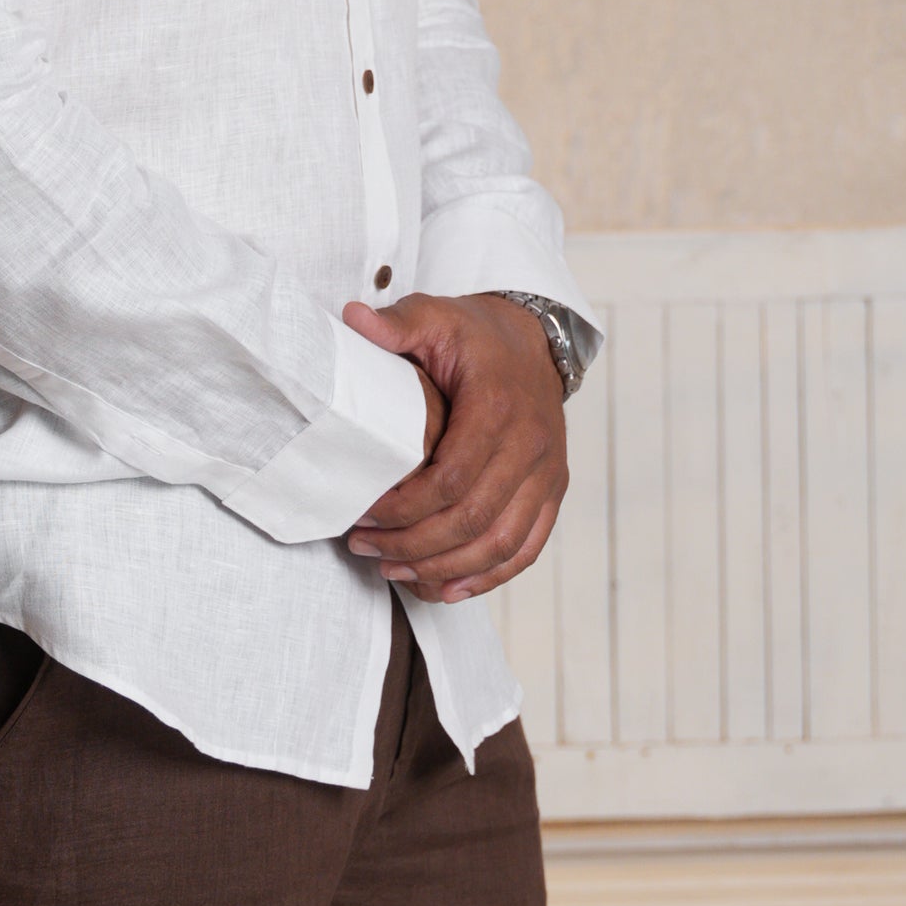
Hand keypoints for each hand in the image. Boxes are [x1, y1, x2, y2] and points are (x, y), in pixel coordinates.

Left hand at [343, 291, 567, 604]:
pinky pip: (527, 549)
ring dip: (444, 569)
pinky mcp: (553, 490)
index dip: (404, 507)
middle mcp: (531, 445)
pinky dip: (488, 577)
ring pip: (500, 544)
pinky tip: (446, 589)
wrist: (533, 340)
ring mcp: (547, 472)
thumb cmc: (476, 335)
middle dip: (414, 544)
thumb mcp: (435, 316)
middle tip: (365, 547)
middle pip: (472, 520)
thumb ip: (396, 323)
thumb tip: (351, 318)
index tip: (363, 513)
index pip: (451, 478)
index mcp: (498, 406)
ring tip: (395, 571)